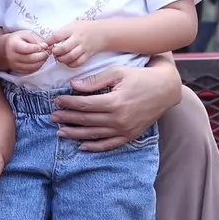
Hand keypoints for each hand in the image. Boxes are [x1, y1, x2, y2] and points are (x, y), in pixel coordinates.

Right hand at [4, 30, 50, 75]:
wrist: (4, 49)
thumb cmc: (17, 39)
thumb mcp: (25, 34)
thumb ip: (35, 39)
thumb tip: (45, 46)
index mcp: (13, 45)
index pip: (26, 48)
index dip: (37, 48)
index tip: (45, 46)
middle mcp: (12, 57)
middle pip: (30, 59)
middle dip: (42, 55)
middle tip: (49, 51)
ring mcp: (14, 65)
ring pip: (32, 66)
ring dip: (42, 62)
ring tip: (46, 56)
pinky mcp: (17, 71)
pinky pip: (30, 71)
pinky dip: (38, 66)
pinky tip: (41, 61)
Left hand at [46, 20, 105, 68]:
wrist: (103, 33)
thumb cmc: (85, 28)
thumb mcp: (74, 24)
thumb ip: (63, 31)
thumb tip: (49, 40)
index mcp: (73, 29)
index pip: (58, 36)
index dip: (49, 41)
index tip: (46, 44)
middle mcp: (78, 39)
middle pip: (63, 48)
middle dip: (56, 52)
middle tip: (54, 52)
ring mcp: (84, 48)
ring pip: (70, 57)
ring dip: (62, 59)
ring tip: (59, 57)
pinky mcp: (88, 55)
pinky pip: (78, 63)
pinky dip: (71, 64)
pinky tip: (68, 62)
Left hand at [52, 63, 180, 150]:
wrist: (165, 89)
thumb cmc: (140, 77)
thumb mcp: (117, 72)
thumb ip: (95, 81)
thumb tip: (73, 86)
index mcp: (115, 102)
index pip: (84, 105)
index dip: (69, 103)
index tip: (57, 101)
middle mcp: (119, 119)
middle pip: (86, 120)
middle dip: (67, 118)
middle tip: (53, 117)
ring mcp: (125, 130)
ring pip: (94, 135)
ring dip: (75, 134)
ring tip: (61, 132)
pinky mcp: (130, 135)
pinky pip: (109, 144)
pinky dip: (95, 147)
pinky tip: (82, 146)